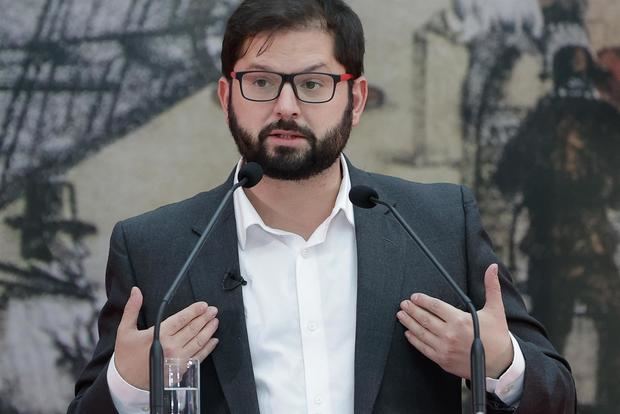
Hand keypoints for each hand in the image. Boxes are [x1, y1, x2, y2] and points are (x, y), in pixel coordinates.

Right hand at [114, 287, 219, 389]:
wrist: (126, 383)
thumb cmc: (126, 357)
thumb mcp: (125, 330)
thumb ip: (132, 309)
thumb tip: (136, 291)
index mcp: (158, 335)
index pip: (181, 319)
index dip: (194, 311)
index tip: (203, 305)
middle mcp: (170, 347)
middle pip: (192, 329)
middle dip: (205, 318)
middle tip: (213, 310)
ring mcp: (177, 359)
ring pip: (198, 342)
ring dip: (208, 330)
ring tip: (215, 321)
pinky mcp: (181, 369)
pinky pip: (199, 357)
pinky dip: (208, 348)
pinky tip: (213, 340)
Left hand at [396, 264, 512, 378]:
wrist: (500, 364)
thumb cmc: (497, 335)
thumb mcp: (496, 309)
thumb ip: (491, 287)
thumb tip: (492, 267)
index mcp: (460, 320)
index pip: (436, 306)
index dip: (423, 300)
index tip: (415, 297)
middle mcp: (450, 334)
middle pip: (425, 319)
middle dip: (412, 310)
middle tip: (403, 304)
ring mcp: (445, 348)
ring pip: (421, 333)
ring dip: (409, 323)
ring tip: (401, 315)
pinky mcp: (443, 360)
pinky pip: (424, 348)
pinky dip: (414, 340)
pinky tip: (408, 333)